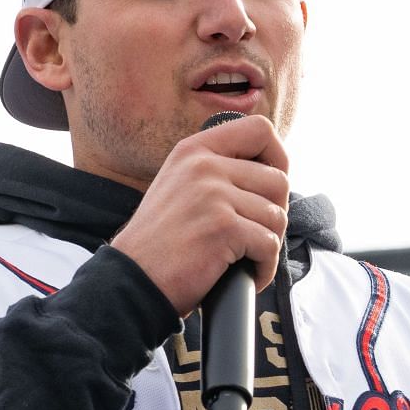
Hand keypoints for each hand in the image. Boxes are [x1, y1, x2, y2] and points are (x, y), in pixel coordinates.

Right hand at [109, 115, 290, 317]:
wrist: (132, 280)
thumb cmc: (159, 243)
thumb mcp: (179, 186)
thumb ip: (216, 170)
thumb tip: (273, 173)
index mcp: (194, 150)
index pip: (259, 129)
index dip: (278, 157)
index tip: (270, 187)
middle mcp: (203, 166)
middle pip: (278, 180)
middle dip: (274, 214)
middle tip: (254, 236)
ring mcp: (213, 195)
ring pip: (277, 216)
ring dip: (268, 245)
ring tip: (245, 258)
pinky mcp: (223, 227)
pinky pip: (269, 245)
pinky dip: (264, 267)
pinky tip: (246, 274)